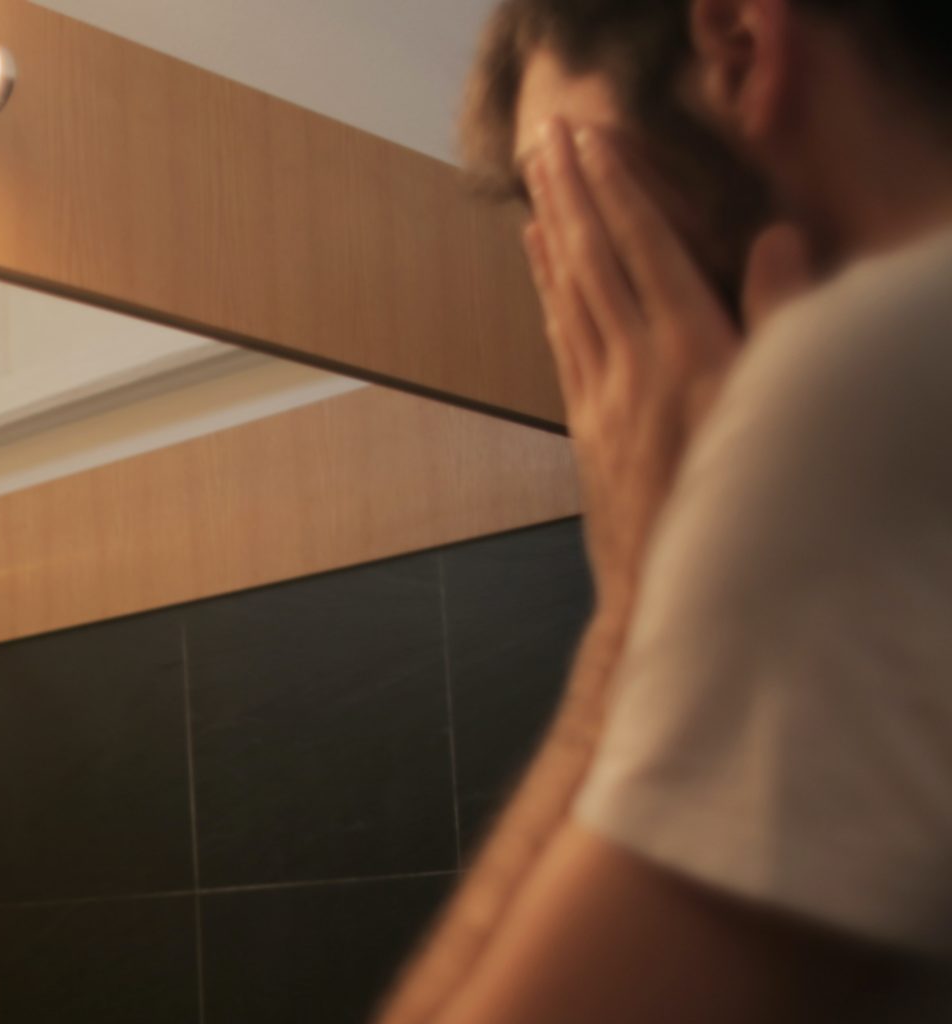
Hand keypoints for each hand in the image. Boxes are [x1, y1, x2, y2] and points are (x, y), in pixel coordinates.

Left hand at [522, 120, 808, 618]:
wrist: (667, 594)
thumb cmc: (737, 504)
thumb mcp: (774, 406)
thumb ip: (780, 317)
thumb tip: (779, 242)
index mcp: (685, 351)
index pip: (645, 248)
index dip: (619, 188)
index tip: (594, 140)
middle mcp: (632, 365)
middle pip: (595, 258)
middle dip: (574, 191)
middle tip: (549, 135)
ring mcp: (602, 394)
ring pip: (570, 292)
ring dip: (554, 229)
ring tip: (537, 177)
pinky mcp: (588, 422)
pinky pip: (563, 336)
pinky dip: (550, 288)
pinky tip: (541, 258)